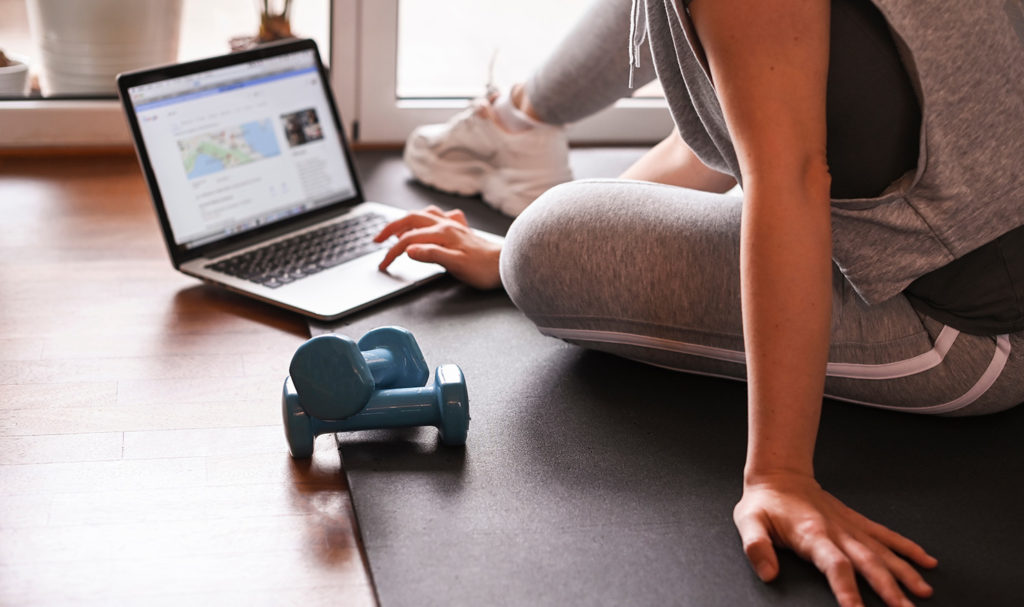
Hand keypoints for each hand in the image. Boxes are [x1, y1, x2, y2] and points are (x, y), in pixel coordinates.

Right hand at [374, 206, 502, 289]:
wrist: (508, 264)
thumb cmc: (485, 269)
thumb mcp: (456, 265)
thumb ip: (431, 255)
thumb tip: (409, 250)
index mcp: (442, 234)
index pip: (408, 241)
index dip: (392, 253)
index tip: (383, 265)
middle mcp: (446, 225)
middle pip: (411, 219)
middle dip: (391, 228)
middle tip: (377, 239)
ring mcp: (454, 226)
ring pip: (424, 215)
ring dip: (407, 220)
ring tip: (397, 229)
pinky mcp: (461, 231)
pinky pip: (441, 217)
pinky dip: (429, 219)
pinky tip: (430, 223)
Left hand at [734, 473, 937, 606]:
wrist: (780, 475)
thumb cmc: (764, 503)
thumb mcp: (748, 522)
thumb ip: (756, 547)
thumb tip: (768, 573)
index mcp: (812, 534)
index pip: (834, 565)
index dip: (846, 588)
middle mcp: (837, 531)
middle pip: (867, 562)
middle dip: (888, 588)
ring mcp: (850, 526)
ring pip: (883, 551)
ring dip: (905, 572)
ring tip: (924, 593)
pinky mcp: (857, 522)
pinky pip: (886, 535)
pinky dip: (908, 548)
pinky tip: (927, 562)